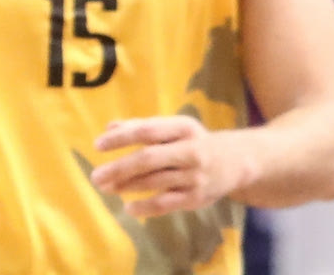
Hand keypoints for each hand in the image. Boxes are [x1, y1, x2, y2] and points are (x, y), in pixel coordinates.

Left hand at [90, 115, 237, 217]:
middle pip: (149, 159)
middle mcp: (191, 151)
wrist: (237, 161)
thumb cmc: (194, 141)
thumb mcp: (174, 127)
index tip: (97, 145)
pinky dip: (146, 207)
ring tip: (106, 187)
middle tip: (96, 176)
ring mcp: (195, 176)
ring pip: (155, 182)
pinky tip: (129, 208)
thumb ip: (142, 126)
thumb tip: (109, 127)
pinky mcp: (197, 198)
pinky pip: (167, 204)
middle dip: (119, 168)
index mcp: (183, 128)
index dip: (121, 138)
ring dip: (127, 186)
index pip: (147, 131)